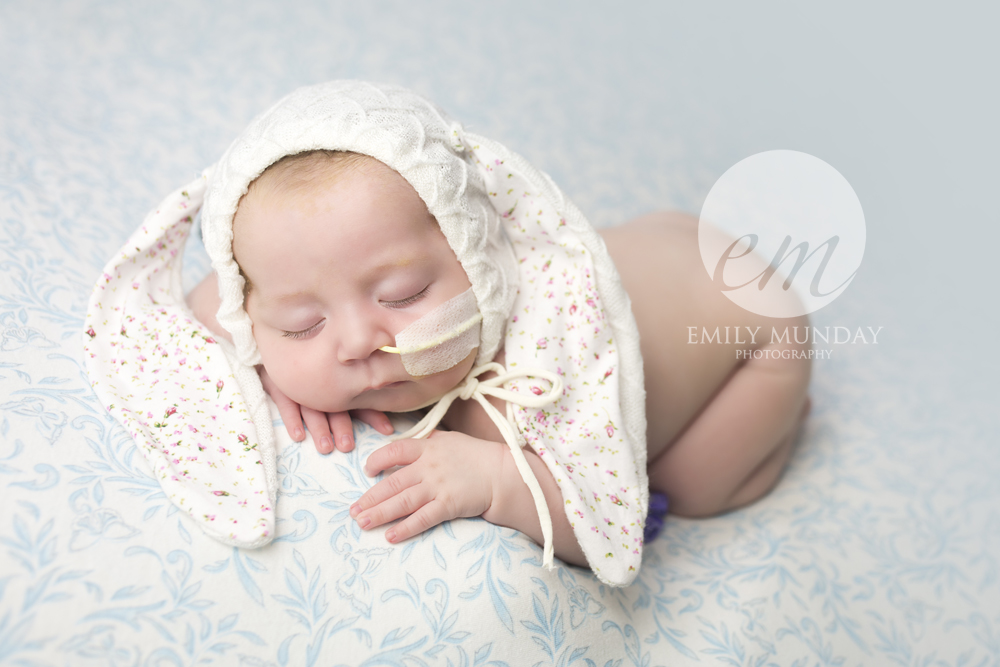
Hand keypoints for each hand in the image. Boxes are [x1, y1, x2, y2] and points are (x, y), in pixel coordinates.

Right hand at [257, 365, 393, 453]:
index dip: (374, 415)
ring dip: (319, 428)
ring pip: (311, 408)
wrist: (279, 350)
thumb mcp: (337, 386)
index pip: (359, 401)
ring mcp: (301, 386)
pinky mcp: (280, 385)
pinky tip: (298, 436)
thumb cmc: (313, 374)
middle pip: (334, 406)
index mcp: (339, 384)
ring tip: (326, 448)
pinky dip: (292, 419)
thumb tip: (391, 421)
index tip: (388, 429)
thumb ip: (361, 399)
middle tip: (347, 446)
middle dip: (342, 426)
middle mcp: (322, 385)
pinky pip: (285, 403)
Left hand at [349, 430, 504, 543]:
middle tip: (353, 511)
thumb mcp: (450, 441)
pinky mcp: (449, 505)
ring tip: (362, 523)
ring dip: (380, 514)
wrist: (504, 474)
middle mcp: (429, 466)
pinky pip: (422, 518)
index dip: (377, 461)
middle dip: (370, 498)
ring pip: (402, 501)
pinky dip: (405, 528)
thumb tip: (404, 447)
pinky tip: (390, 536)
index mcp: (428, 447)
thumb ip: (427, 444)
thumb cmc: (477, 456)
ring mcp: (438, 486)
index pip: (395, 450)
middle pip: (392, 483)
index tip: (368, 472)